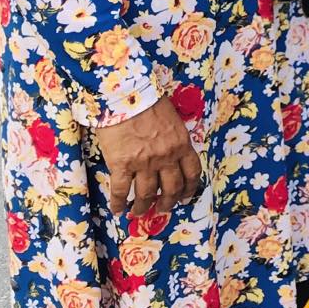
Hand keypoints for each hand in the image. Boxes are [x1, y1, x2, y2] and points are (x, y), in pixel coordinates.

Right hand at [94, 97, 203, 216]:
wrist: (126, 95)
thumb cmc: (148, 102)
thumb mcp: (172, 119)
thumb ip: (173, 138)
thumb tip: (172, 150)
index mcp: (182, 144)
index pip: (192, 172)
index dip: (190, 188)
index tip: (186, 196)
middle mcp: (166, 157)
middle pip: (172, 188)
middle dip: (168, 202)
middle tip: (164, 208)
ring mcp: (144, 163)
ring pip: (147, 194)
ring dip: (143, 206)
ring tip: (138, 212)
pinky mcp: (122, 165)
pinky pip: (121, 190)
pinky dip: (118, 203)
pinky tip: (117, 209)